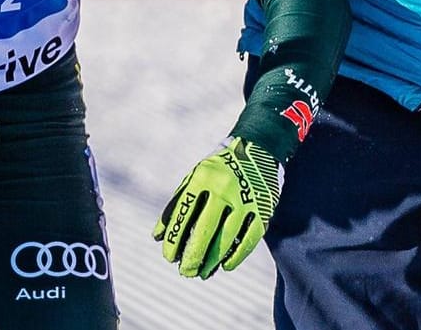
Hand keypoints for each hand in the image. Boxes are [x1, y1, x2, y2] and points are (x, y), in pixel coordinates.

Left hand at [155, 137, 278, 278]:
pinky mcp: (263, 209)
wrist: (258, 148)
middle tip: (185, 272)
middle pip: (205, 229)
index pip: (184, 213)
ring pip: (227, 238)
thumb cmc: (218, 168)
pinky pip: (249, 239)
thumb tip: (157, 236)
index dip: (174, 238)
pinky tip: (225, 266)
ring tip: (202, 273)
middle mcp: (224, 187)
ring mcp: (245, 199)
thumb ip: (177, 204)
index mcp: (202, 177)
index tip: (168, 256)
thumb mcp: (195, 177)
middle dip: (193, 255)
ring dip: (213, 260)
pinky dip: (236, 255)